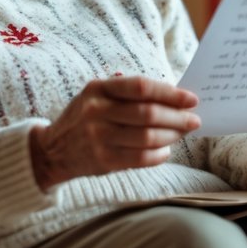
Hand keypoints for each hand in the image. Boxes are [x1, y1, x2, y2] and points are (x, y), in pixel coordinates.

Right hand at [29, 75, 199, 189]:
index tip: (191, 99)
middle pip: (148, 114)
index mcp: (98, 89)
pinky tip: (166, 150)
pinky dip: (159, 155)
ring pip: (147, 137)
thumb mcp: (97, 95)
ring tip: (182, 134)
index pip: (141, 87)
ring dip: (172, 136)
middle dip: (177, 118)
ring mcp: (99, 137)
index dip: (170, 93)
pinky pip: (140, 158)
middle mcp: (96, 112)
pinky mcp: (103, 160)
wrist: (52, 150)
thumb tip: (173, 96)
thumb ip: (128, 93)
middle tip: (194, 120)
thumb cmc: (85, 117)